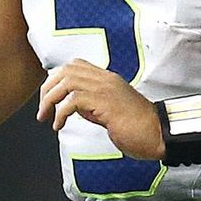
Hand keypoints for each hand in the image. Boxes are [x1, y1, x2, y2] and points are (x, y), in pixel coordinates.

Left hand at [37, 60, 163, 159]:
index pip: (75, 65)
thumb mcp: (110, 112)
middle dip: (47, 89)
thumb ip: (92, 106)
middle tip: (43, 110)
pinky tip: (60, 125)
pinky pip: (72, 101)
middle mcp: (106, 79)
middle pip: (65, 70)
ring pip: (66, 82)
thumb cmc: (138, 129)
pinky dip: (60, 113)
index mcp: (108, 79)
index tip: (49, 99)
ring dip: (50, 100)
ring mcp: (106, 89)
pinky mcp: (105, 102)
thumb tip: (72, 107)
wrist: (158, 135)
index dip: (56, 79)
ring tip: (47, 117)